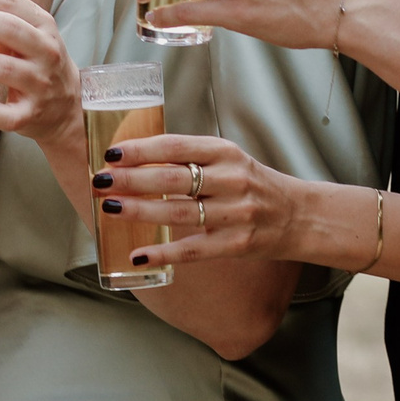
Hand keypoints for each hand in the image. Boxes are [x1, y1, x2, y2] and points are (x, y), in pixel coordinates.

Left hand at [0, 0, 79, 148]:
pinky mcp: (32, 115)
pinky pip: (7, 115)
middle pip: (8, 29)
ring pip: (4, 69)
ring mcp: (41, 85)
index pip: (10, 2)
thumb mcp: (34, 35)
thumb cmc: (40, 64)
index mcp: (44, 26)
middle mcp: (46, 53)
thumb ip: (4, 19)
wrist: (67, 108)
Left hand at [92, 133, 300, 267]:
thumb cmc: (253, 185)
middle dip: (131, 179)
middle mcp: (231, 179)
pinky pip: (193, 250)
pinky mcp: (236, 243)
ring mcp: (235, 213)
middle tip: (100, 181)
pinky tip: (138, 254)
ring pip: (178, 212)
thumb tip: (136, 161)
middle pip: (171, 177)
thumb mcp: (228, 161)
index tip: (111, 154)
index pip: (175, 146)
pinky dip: (163, 253)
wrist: (299, 216)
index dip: (140, 150)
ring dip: (139, 210)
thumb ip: (191, 159)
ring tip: (109, 208)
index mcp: (225, 152)